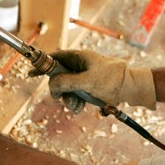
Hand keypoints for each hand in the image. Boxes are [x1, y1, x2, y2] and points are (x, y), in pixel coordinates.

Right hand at [31, 50, 155, 112]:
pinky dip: (77, 102)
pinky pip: (77, 95)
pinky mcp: (90, 88)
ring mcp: (85, 77)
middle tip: (60, 98)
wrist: (133, 89)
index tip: (31, 73)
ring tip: (77, 106)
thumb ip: (67, 82)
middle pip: (60, 77)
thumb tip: (52, 85)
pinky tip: (82, 107)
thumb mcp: (87, 81)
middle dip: (59, 90)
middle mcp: (81, 66)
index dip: (43, 64)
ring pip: (68, 89)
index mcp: (80, 57)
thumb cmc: (112, 80)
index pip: (56, 58)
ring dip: (69, 99)